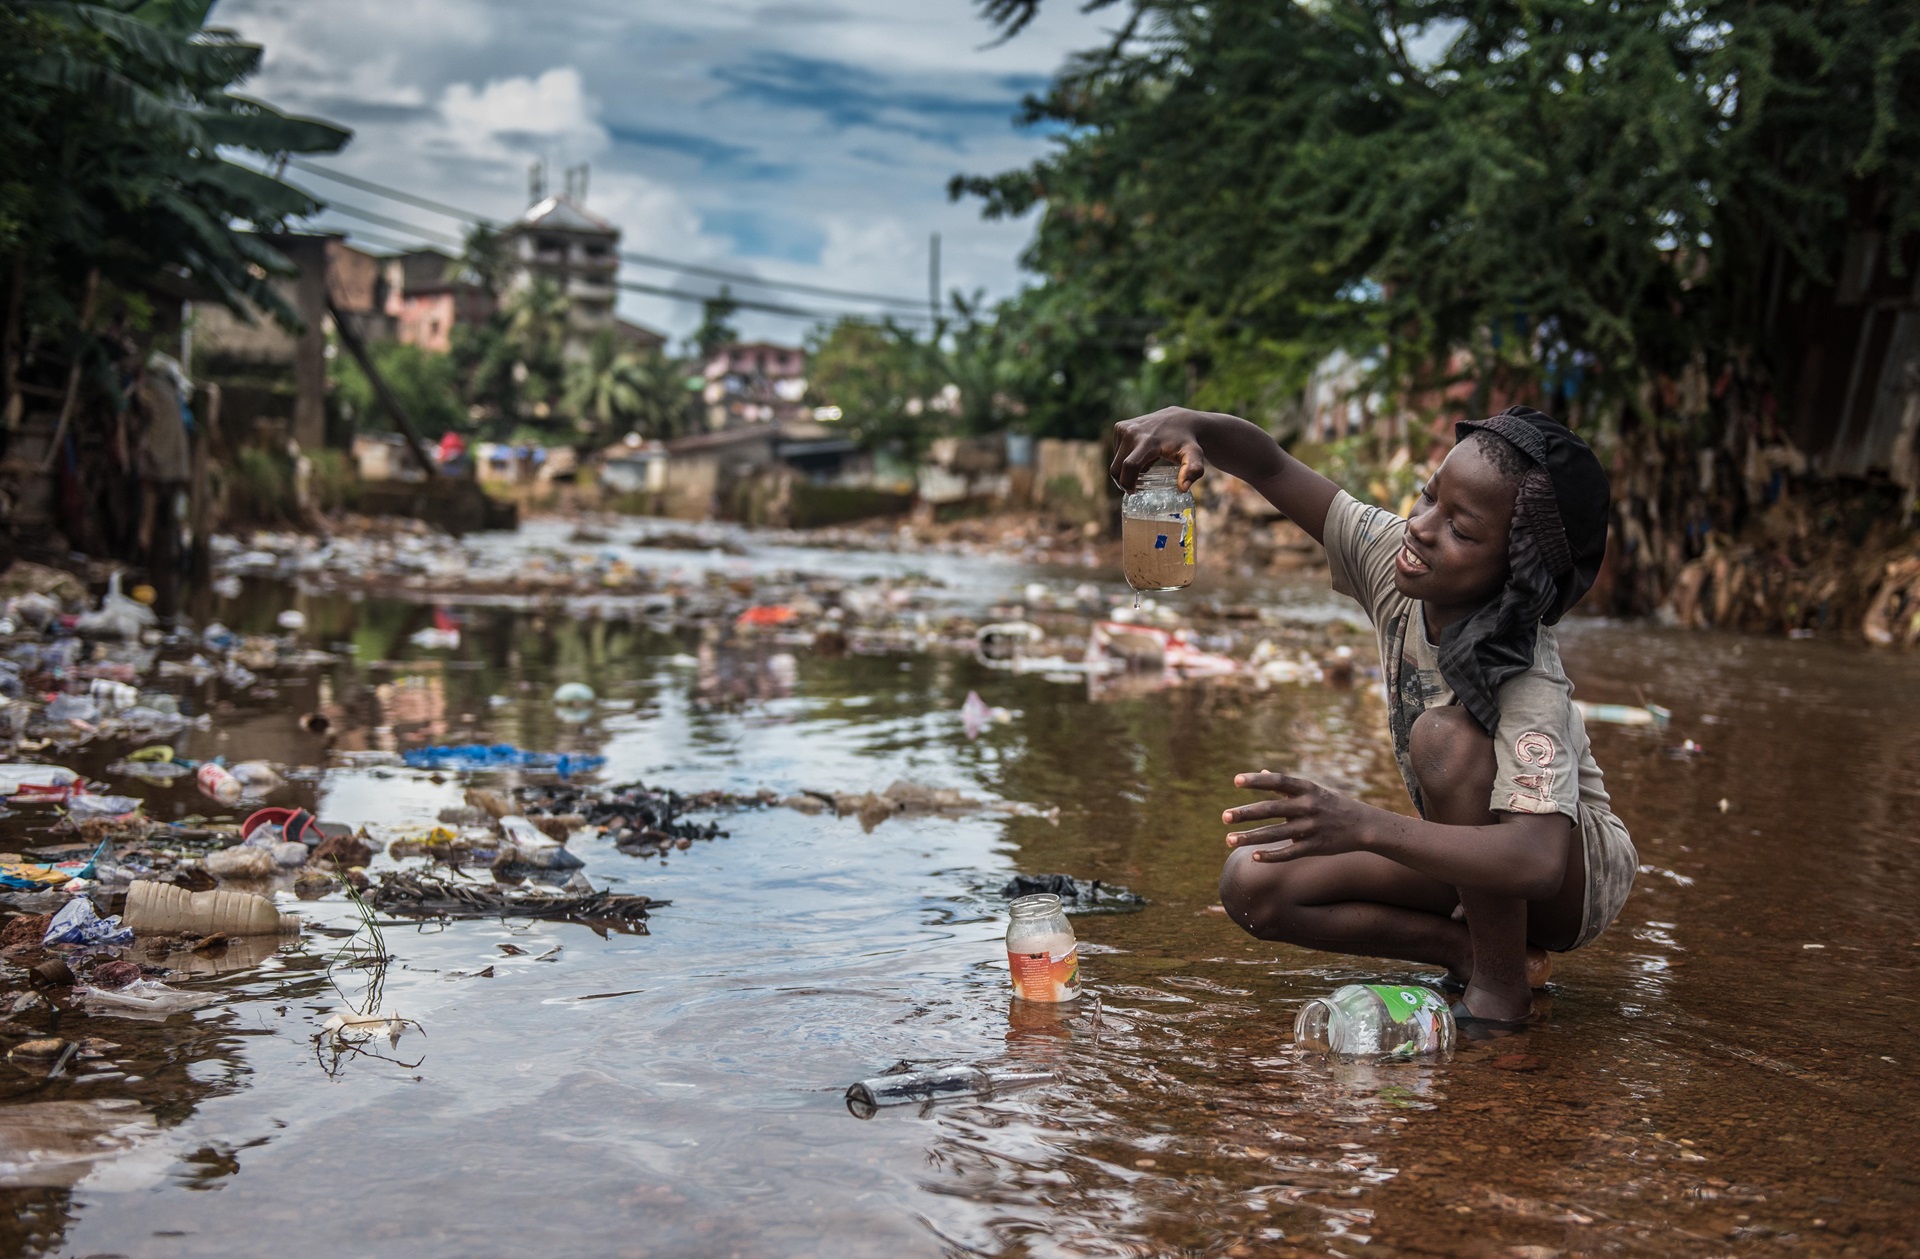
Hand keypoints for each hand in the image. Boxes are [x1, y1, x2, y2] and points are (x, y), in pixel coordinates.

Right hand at [1110, 406, 1209, 491]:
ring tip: (1141, 469)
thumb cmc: (1188, 442)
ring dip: (1124, 470)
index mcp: (1147, 441)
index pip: (1129, 466)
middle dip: (1123, 481)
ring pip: (1115, 460)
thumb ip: (1193, 470)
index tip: (1133, 492)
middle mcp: (1132, 432)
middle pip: (1117, 467)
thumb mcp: (1194, 456)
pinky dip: (1123, 459)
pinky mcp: (1120, 426)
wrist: (1181, 420)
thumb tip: (1183, 488)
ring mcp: (1124, 428)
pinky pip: (1116, 452)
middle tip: (1134, 488)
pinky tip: (1138, 457)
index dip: (1127, 483)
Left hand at [1221, 771, 1374, 862]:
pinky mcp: (1315, 847)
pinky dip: (1272, 855)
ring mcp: (1312, 827)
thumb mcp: (1311, 790)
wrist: (1363, 825)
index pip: (1278, 781)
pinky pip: (1290, 852)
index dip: (1257, 781)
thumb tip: (1260, 772)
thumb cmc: (1330, 804)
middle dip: (1246, 813)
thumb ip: (1284, 786)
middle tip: (1224, 816)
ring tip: (1228, 840)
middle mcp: (1308, 806)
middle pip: (1272, 809)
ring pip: (1276, 833)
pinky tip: (1253, 856)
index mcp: (1306, 789)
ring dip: (1251, 837)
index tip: (1236, 781)